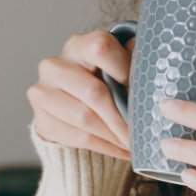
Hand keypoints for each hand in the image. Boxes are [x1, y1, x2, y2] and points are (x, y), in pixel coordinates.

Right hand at [26, 30, 135, 160]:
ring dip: (114, 135)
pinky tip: (121, 149)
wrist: (71, 100)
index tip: (141, 92)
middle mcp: (54, 66)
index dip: (124, 71)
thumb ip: (133, 60)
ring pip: (85, 118)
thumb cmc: (102, 78)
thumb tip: (153, 68)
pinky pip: (77, 137)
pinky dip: (104, 146)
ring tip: (134, 142)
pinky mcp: (41, 120)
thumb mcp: (117, 63)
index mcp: (78, 45)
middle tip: (143, 131)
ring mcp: (42, 93)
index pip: (100, 49)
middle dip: (122, 116)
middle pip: (93, 92)